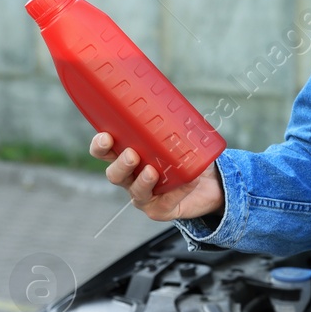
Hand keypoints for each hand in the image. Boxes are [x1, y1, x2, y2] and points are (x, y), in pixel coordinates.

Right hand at [90, 131, 222, 223]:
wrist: (210, 182)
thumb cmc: (188, 155)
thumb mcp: (181, 135)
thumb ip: (174, 121)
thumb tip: (177, 102)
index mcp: (127, 155)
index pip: (104, 152)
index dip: (100, 146)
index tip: (106, 136)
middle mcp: (130, 177)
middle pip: (114, 174)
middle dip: (120, 164)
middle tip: (132, 154)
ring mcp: (144, 195)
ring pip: (135, 191)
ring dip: (142, 181)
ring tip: (151, 171)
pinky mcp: (160, 209)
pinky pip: (165, 202)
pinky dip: (178, 191)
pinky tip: (188, 182)